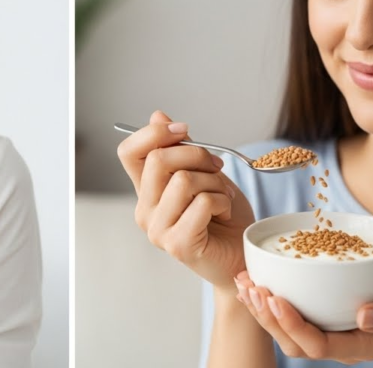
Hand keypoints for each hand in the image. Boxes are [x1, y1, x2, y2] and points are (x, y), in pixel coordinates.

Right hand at [117, 110, 254, 289]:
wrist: (243, 258)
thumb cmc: (225, 218)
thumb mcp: (204, 173)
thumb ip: (180, 149)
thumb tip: (157, 116)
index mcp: (147, 190)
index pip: (129, 152)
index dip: (154, 133)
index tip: (184, 130)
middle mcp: (145, 210)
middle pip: (158, 159)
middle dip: (197, 154)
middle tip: (217, 168)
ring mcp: (158, 229)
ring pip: (183, 180)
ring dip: (214, 182)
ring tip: (223, 197)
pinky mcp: (177, 244)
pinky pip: (201, 203)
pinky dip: (222, 201)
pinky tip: (224, 213)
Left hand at [234, 271, 372, 363]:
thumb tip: (365, 316)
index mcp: (362, 345)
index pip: (319, 344)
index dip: (293, 324)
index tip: (275, 298)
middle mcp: (341, 344)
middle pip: (295, 343)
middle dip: (269, 317)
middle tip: (253, 287)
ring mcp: (332, 333)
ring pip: (288, 333)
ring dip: (263, 310)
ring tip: (245, 283)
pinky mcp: (326, 318)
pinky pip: (292, 317)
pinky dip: (269, 301)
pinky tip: (254, 283)